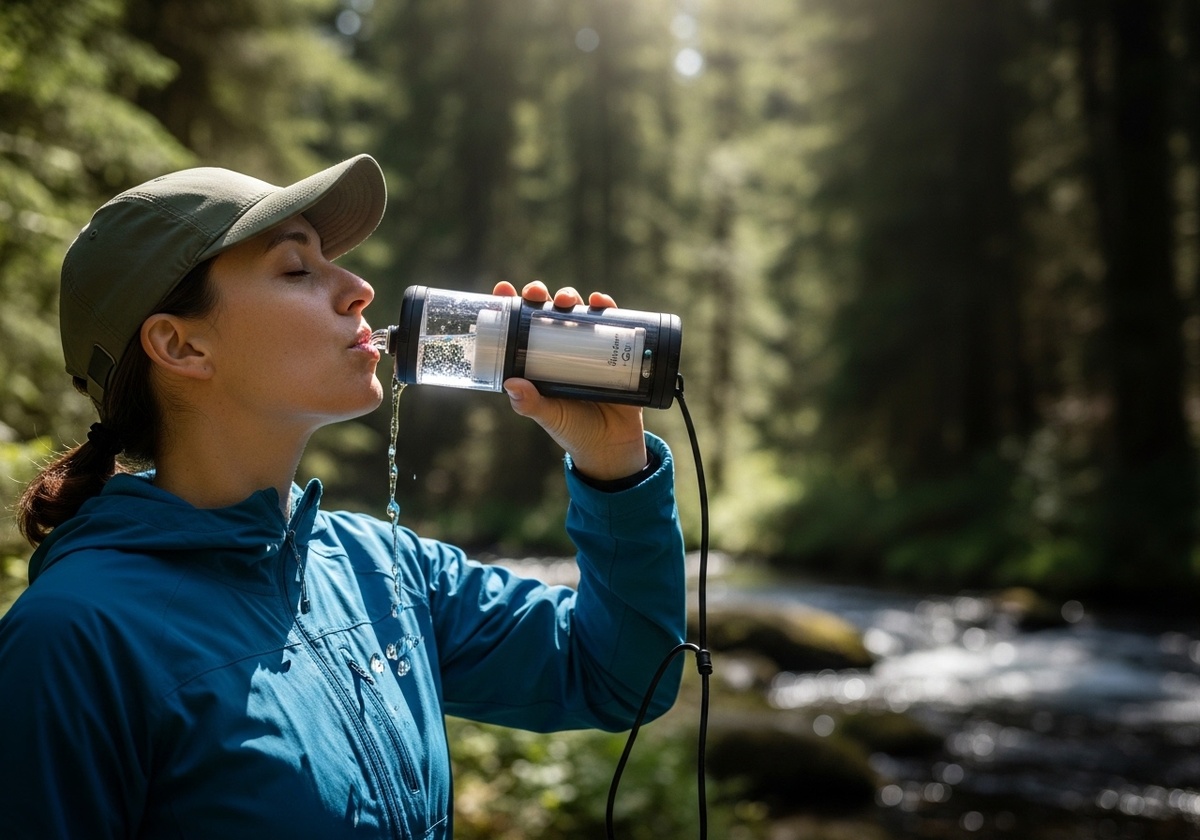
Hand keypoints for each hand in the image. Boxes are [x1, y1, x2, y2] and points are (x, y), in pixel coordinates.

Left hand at [493, 280, 647, 480]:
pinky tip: (600, 301)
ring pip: (576, 310)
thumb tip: (512, 384)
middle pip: (547, 311)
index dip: (512, 305)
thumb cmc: (573, 430)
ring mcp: (588, 346)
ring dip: (570, 296)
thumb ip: (531, 404)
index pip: (521, 327)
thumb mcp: (549, 416)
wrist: (612, 445)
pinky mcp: (615, 348)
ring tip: (566, 300)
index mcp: (539, 361)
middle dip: (540, 295)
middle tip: (536, 293)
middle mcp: (562, 349)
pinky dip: (605, 305)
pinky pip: (611, 321)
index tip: (503, 290)